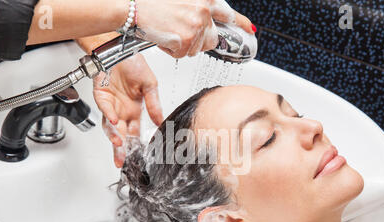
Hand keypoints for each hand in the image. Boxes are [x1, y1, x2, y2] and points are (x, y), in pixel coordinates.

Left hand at [93, 53, 162, 167]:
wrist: (118, 48)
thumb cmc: (133, 63)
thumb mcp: (150, 85)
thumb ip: (154, 104)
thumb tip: (160, 121)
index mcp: (135, 110)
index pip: (136, 132)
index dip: (136, 145)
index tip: (139, 156)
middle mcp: (123, 110)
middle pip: (121, 135)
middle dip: (122, 149)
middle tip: (123, 163)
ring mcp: (111, 105)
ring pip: (111, 126)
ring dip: (114, 136)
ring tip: (119, 145)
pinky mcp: (101, 96)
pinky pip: (105, 109)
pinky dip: (110, 116)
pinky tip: (116, 122)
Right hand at [136, 0, 254, 57]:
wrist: (133, 7)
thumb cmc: (152, 1)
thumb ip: (199, 7)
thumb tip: (209, 20)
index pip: (229, 14)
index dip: (241, 23)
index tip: (250, 30)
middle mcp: (204, 12)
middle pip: (212, 39)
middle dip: (199, 40)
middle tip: (182, 32)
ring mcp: (195, 27)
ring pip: (197, 49)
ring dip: (184, 45)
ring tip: (169, 30)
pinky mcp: (185, 41)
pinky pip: (183, 54)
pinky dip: (173, 50)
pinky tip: (165, 36)